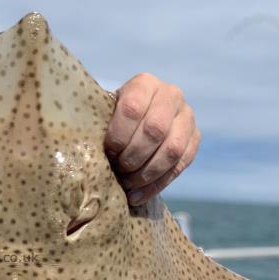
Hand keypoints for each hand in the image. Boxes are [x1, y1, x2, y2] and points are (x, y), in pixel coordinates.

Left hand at [104, 73, 200, 205]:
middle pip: (155, 130)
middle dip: (133, 156)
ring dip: (146, 173)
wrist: (135, 122)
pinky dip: (157, 185)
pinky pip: (180, 165)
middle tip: (118, 170)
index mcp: (144, 83)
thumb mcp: (103, 113)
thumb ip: (97, 122)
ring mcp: (187, 117)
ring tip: (126, 185)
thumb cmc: (110, 120)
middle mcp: (171, 94)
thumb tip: (84, 148)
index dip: (118, 135)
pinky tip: (137, 196)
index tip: (107, 152)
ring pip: (172, 150)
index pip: (132, 108)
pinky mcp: (195, 139)